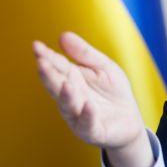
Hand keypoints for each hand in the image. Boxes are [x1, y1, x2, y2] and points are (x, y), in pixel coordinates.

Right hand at [33, 32, 152, 166]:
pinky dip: (87, 116)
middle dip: (48, 75)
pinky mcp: (93, 131)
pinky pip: (88, 125)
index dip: (46, 57)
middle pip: (57, 86)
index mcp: (71, 80)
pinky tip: (88, 106)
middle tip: (41, 62)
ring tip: (66, 84)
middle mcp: (70, 99)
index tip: (36, 45)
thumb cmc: (114, 92)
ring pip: (69, 106)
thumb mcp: (103, 67)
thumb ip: (84, 54)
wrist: (130, 121)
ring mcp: (79, 116)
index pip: (57, 67)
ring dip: (66, 96)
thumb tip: (62, 35)